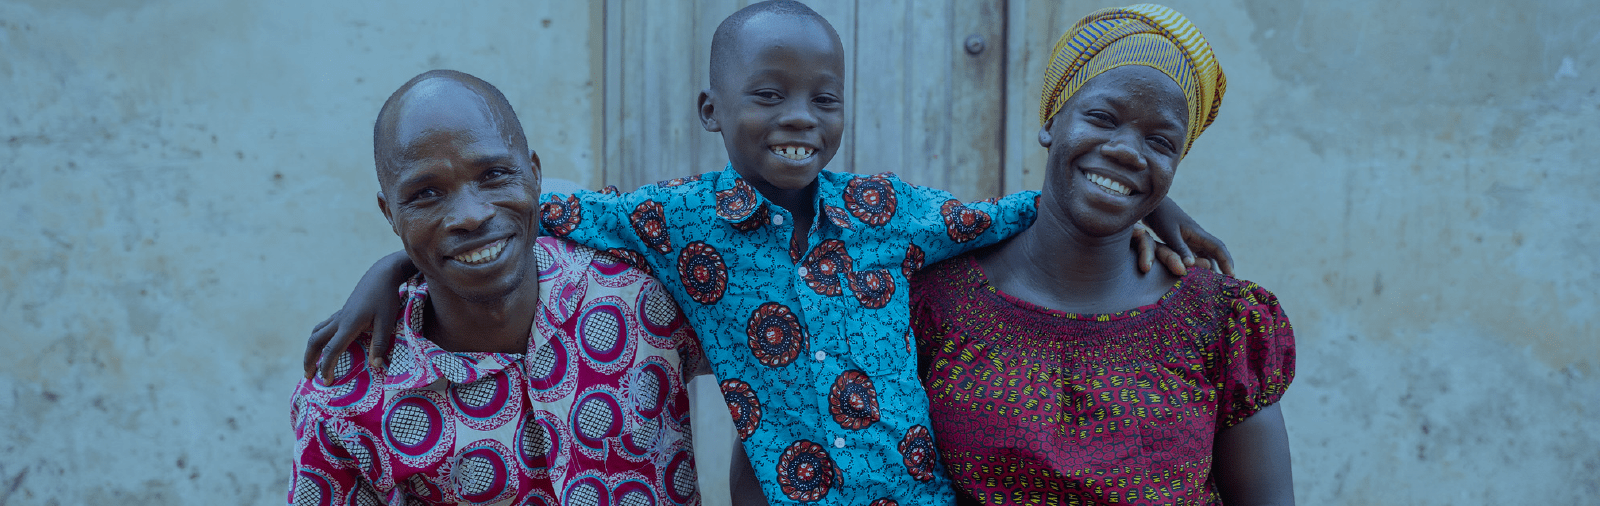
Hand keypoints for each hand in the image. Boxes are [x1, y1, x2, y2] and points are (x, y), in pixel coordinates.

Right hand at [302, 251, 414, 382]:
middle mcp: (339, 320)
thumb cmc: (386, 298)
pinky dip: (319, 339)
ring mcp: (339, 315)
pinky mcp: (342, 312)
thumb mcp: (387, 322)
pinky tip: (326, 345)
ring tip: (312, 363)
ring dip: (311, 349)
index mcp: (348, 325)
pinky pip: (324, 327)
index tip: (326, 381)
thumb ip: (380, 344)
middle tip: (309, 376)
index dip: (326, 367)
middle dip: (309, 360)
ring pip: (316, 333)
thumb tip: (376, 366)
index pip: (331, 350)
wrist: (382, 275)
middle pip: (315, 341)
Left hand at [1140, 197, 1234, 275]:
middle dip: (1225, 266)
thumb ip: (1180, 248)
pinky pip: (1197, 254)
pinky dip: (1201, 265)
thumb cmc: (1160, 217)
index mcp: (1198, 233)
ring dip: (1214, 267)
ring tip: (1217, 283)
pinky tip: (1200, 275)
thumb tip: (1191, 265)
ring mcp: (1192, 239)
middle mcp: (1199, 237)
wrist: (1153, 205)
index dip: (1227, 261)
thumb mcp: (1169, 233)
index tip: (1232, 275)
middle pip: (1217, 252)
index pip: (1218, 248)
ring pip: (1208, 255)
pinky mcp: (1185, 241)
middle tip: (1229, 283)